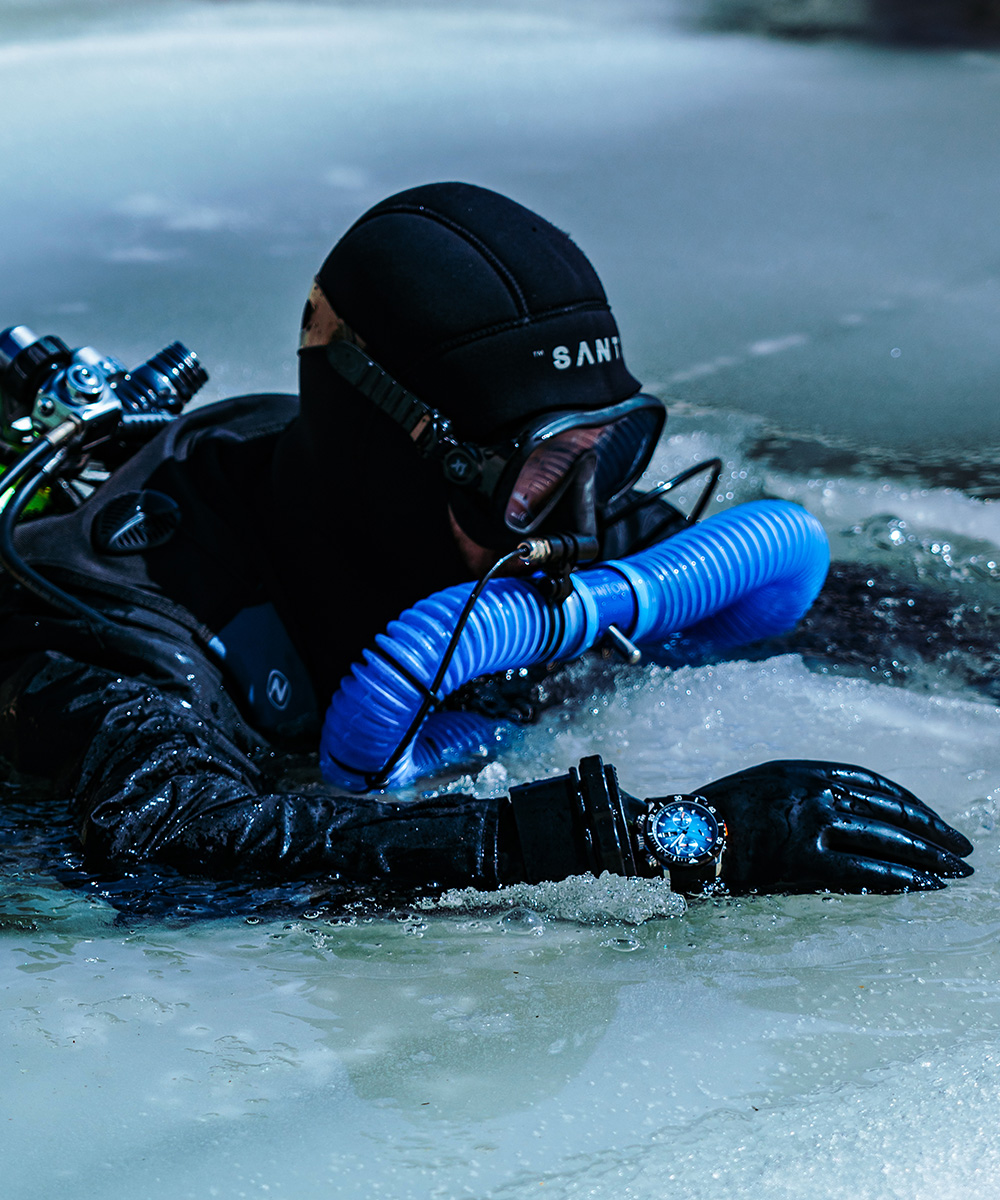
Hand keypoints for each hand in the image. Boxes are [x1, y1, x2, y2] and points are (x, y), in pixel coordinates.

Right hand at [696, 760, 973, 893]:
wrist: (679, 835)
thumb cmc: (715, 816)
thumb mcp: (763, 787)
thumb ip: (802, 793)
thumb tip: (843, 811)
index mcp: (803, 770)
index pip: (875, 783)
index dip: (911, 805)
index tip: (934, 823)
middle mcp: (813, 790)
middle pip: (889, 812)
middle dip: (932, 833)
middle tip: (962, 851)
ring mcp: (810, 824)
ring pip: (886, 840)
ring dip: (929, 857)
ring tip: (956, 872)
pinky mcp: (804, 860)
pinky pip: (866, 871)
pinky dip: (902, 878)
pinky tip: (926, 886)